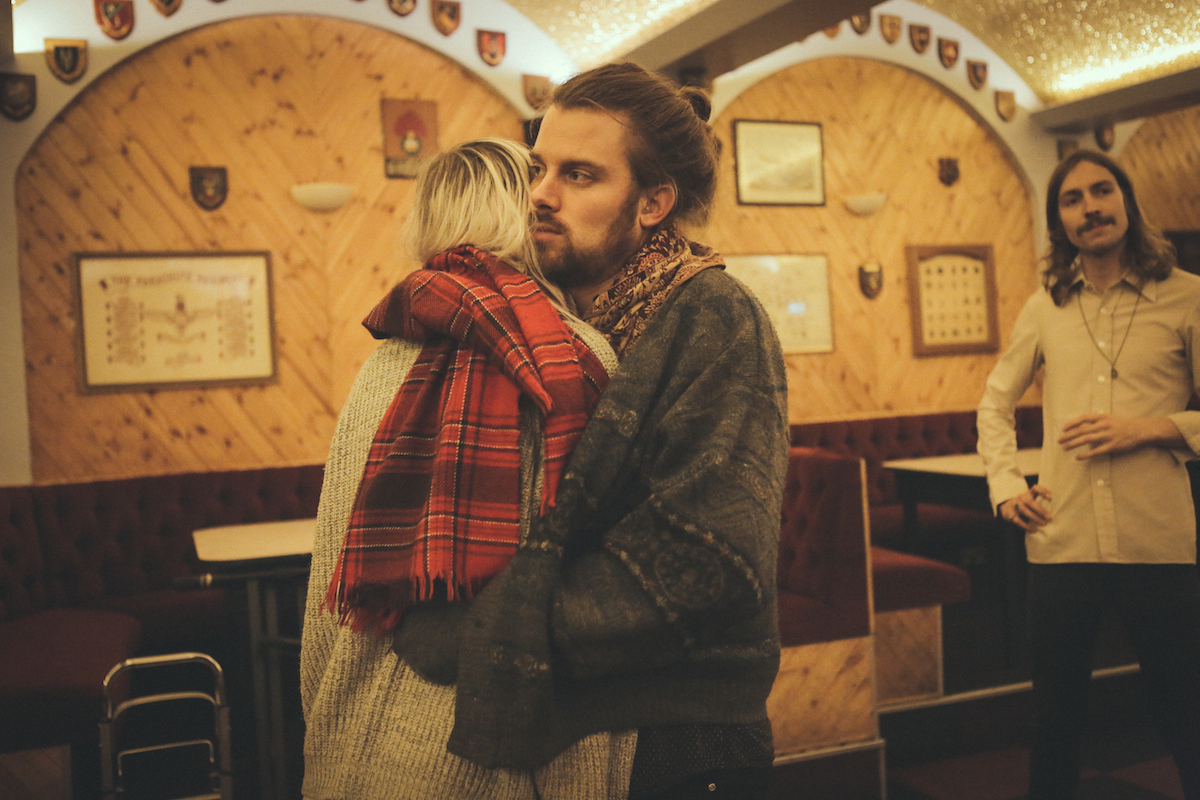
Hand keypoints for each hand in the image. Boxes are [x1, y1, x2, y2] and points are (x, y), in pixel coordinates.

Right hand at [999, 484, 1051, 531]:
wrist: (1006, 508)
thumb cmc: (1024, 505)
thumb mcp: (1030, 500)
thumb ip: (1041, 501)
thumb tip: (1052, 508)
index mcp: (1028, 494)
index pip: (1035, 488)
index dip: (1043, 491)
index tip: (1051, 498)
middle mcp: (1021, 498)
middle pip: (1030, 502)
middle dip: (1040, 510)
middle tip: (1049, 518)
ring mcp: (1014, 506)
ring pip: (1024, 511)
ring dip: (1035, 518)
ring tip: (1043, 524)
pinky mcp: (1010, 514)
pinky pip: (1018, 520)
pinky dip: (1026, 526)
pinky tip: (1034, 529)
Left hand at [1057, 413, 1181, 458]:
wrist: (1140, 430)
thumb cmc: (1122, 424)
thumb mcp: (1109, 418)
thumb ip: (1096, 421)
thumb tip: (1079, 425)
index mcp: (1102, 417)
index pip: (1083, 418)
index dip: (1071, 423)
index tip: (1063, 428)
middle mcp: (1104, 425)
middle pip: (1082, 430)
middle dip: (1069, 435)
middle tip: (1059, 440)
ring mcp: (1108, 436)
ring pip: (1087, 439)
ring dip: (1074, 444)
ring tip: (1065, 448)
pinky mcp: (1112, 446)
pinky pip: (1096, 451)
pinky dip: (1086, 454)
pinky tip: (1078, 457)